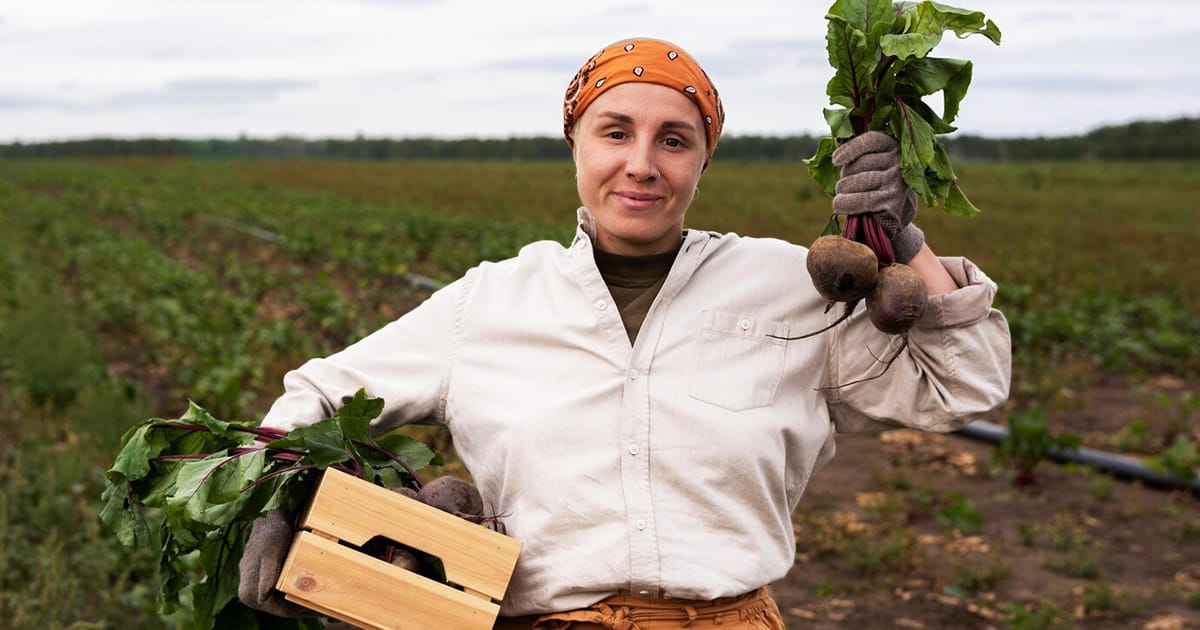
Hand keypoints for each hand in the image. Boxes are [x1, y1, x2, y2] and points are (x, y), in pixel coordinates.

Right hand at [238, 509, 310, 617]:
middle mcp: (247, 590)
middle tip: (318, 606)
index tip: (312, 606)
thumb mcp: (272, 554)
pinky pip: (276, 591)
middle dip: (296, 607)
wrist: (271, 515)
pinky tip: (305, 590)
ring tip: (315, 600)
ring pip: (276, 601)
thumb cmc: (273, 533)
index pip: (273, 609)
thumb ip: (268, 575)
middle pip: (275, 607)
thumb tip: (263, 596)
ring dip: (294, 602)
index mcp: (248, 589)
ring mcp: (254, 583)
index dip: (294, 610)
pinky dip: (290, 593)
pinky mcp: (261, 576)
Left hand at [832, 131, 923, 262]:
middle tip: (844, 185)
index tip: (835, 160)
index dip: (849, 148)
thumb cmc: (877, 183)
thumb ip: (856, 151)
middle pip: (859, 164)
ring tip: (843, 196)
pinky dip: (845, 203)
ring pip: (855, 182)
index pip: (870, 140)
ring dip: (842, 191)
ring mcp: (896, 182)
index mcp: (893, 146)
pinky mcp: (893, 202)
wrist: (897, 211)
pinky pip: (861, 201)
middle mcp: (898, 162)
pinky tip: (840, 205)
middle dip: (845, 176)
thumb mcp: (871, 163)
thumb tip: (838, 138)